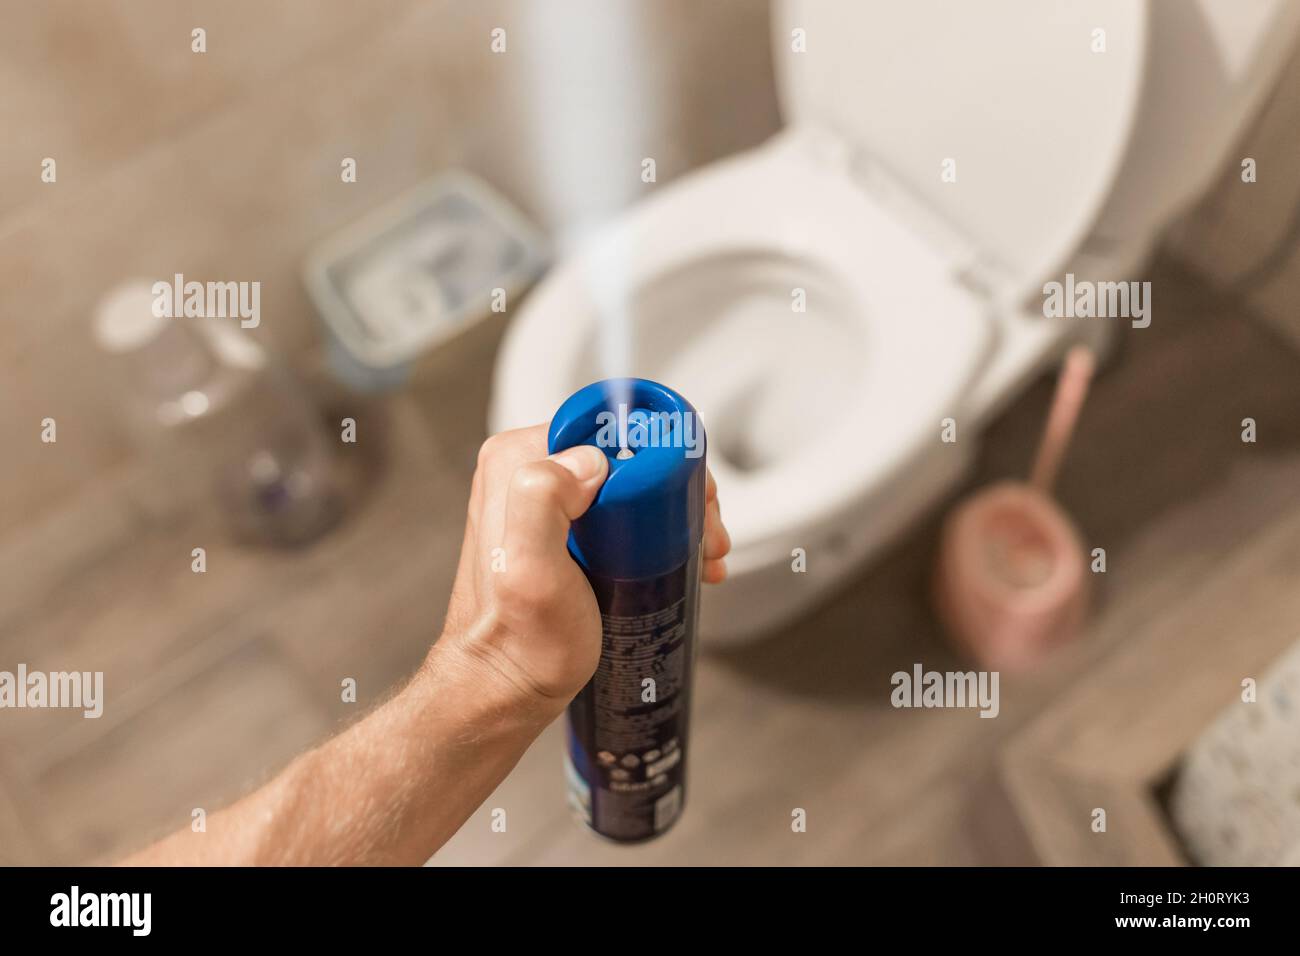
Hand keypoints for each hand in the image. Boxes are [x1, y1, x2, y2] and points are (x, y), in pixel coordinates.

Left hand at [438, 424, 730, 705]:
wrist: (506, 688)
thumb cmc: (522, 642)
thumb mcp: (530, 570)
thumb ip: (541, 499)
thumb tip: (590, 461)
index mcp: (517, 461)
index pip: (607, 425)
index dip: (662, 455)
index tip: (690, 502)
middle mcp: (527, 472)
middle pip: (626, 454)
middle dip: (677, 491)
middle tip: (705, 535)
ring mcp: (545, 501)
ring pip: (630, 483)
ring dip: (676, 514)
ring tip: (702, 554)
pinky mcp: (563, 530)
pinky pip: (622, 509)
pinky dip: (658, 530)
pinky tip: (683, 561)